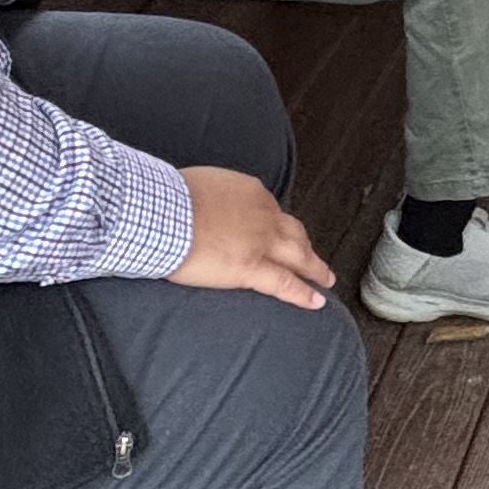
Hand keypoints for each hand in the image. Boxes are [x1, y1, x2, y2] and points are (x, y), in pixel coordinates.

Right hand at [171, 166, 333, 307]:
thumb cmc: (168, 198)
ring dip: (315, 267)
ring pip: (299, 256)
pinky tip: (317, 301)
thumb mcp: (196, 186)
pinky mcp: (251, 268)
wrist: (163, 213)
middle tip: (313, 254)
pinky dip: (304, 293)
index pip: (270, 210)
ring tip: (325, 278)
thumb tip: (199, 204)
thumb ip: (209, 198)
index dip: (277, 224)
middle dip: (305, 244)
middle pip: (293, 232)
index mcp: (249, 192)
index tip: (278, 233)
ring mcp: (261, 242)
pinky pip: (285, 283)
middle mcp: (262, 215)